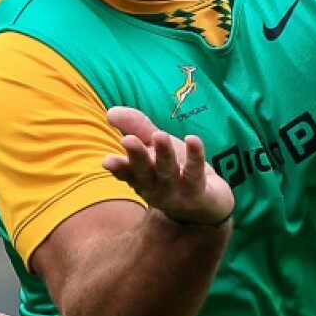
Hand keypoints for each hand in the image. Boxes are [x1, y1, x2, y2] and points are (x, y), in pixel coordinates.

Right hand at [102, 106, 233, 225]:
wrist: (208, 204)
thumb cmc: (175, 171)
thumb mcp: (155, 147)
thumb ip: (136, 128)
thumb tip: (111, 111)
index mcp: (140, 178)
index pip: (126, 173)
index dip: (118, 167)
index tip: (107, 161)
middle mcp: (155, 189)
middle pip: (144, 174)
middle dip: (137, 157)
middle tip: (128, 140)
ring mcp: (177, 194)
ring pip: (168, 173)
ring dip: (164, 155)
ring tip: (160, 135)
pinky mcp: (199, 193)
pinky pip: (196, 174)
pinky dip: (194, 156)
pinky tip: (193, 139)